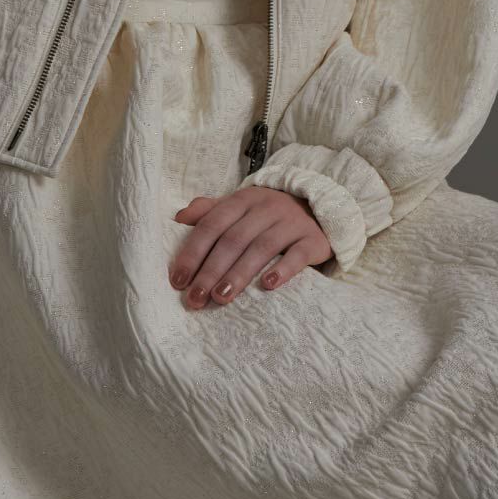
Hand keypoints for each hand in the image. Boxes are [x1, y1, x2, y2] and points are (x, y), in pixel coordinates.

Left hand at [168, 187, 332, 307]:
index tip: (178, 281)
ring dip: (239, 274)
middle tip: (196, 298)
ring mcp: (291, 223)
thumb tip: (179, 218)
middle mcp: (266, 208)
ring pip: (261, 248)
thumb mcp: (240, 207)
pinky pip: (298, 255)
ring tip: (221, 297)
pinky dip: (283, 269)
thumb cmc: (269, 215)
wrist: (319, 207)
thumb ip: (210, 211)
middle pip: (233, 240)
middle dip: (211, 271)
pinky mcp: (313, 240)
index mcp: (243, 200)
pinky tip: (268, 286)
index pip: (212, 225)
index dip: (193, 253)